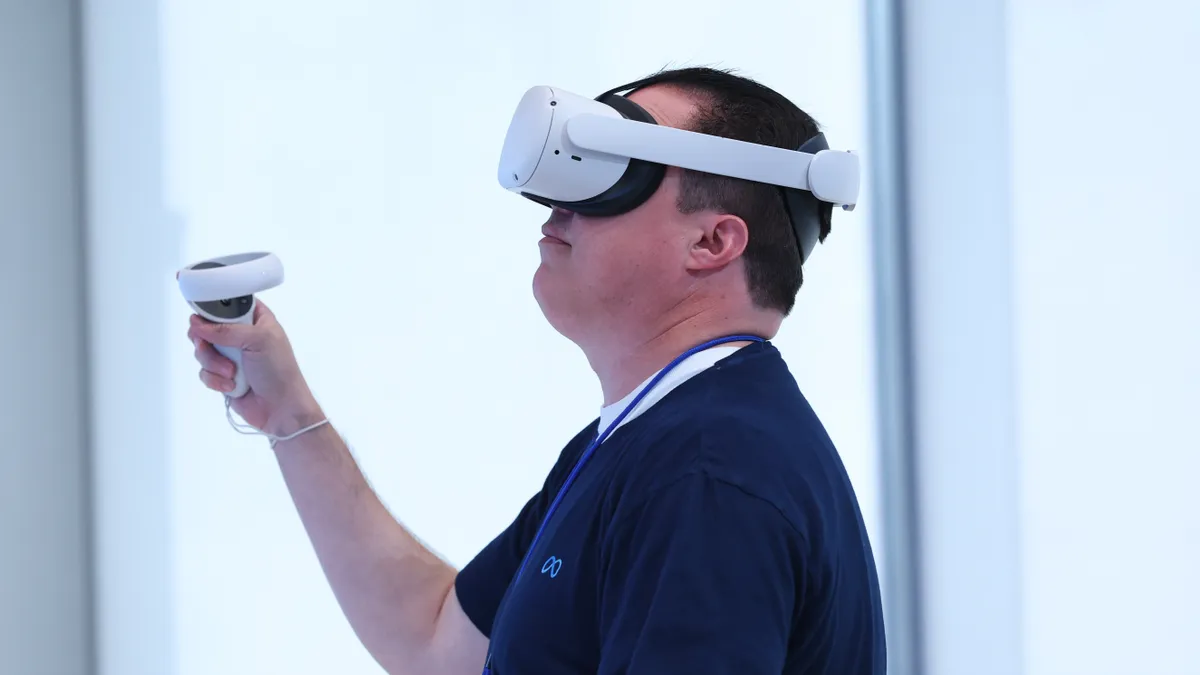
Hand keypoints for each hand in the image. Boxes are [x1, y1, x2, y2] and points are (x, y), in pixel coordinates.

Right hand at [187, 300, 322, 436]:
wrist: (281, 409)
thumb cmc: (279, 370)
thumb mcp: (258, 340)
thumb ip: (226, 329)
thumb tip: (196, 323)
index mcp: (255, 318)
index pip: (228, 303)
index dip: (211, 306)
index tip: (198, 312)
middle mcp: (241, 334)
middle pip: (206, 326)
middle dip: (206, 341)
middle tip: (209, 346)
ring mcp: (230, 355)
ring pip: (202, 351)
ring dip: (214, 364)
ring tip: (232, 373)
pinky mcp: (222, 376)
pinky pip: (204, 372)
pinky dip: (215, 380)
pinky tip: (231, 386)